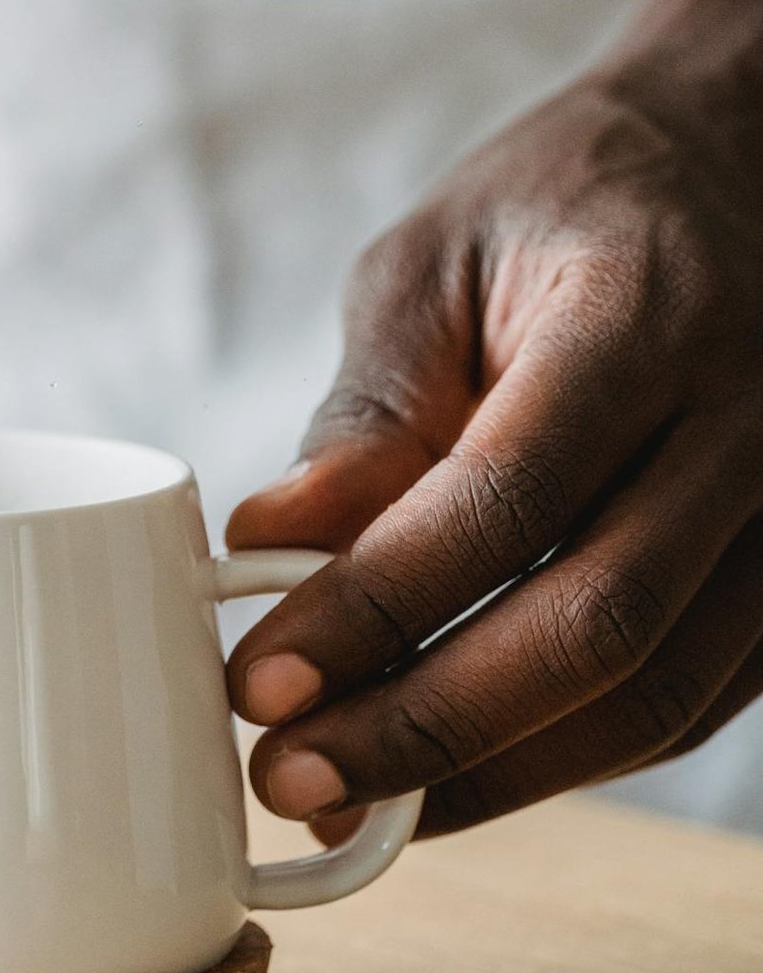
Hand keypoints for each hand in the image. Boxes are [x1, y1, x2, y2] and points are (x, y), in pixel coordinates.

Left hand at [224, 0, 762, 835]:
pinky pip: (684, 703)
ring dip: (492, 774)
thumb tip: (270, 547)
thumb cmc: (561, 206)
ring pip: (653, 695)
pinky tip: (450, 779)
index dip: (377, 606)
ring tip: (352, 806)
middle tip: (290, 777)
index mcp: (648, 321)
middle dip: (428, 727)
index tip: (259, 679)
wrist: (731, 165)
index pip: (509, 497)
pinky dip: (562, 756)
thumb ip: (370, 409)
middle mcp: (750, 427)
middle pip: (597, 626)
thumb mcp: (437, 260)